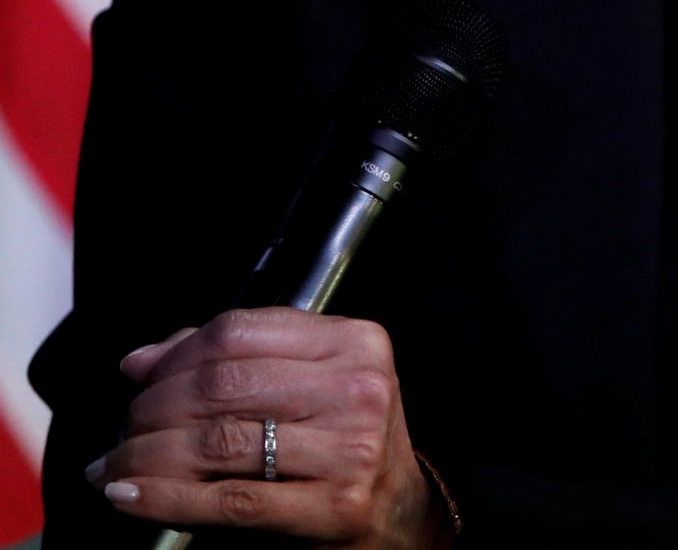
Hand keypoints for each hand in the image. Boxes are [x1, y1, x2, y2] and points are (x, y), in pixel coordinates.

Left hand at [87, 307, 451, 547]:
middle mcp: (359, 389)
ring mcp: (351, 449)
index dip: (175, 355)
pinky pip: (228, 500)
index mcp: (355, 343)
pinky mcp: (333, 506)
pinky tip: (130, 495)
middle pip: (222, 385)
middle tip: (124, 430)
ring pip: (217, 443)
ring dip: (144, 456)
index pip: (240, 332)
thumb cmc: (342, 442)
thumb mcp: (307, 384)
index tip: (141, 381)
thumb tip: (140, 361)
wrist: (398, 510)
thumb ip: (232, 362)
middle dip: (152, 409)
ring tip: (114, 466)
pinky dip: (164, 498)